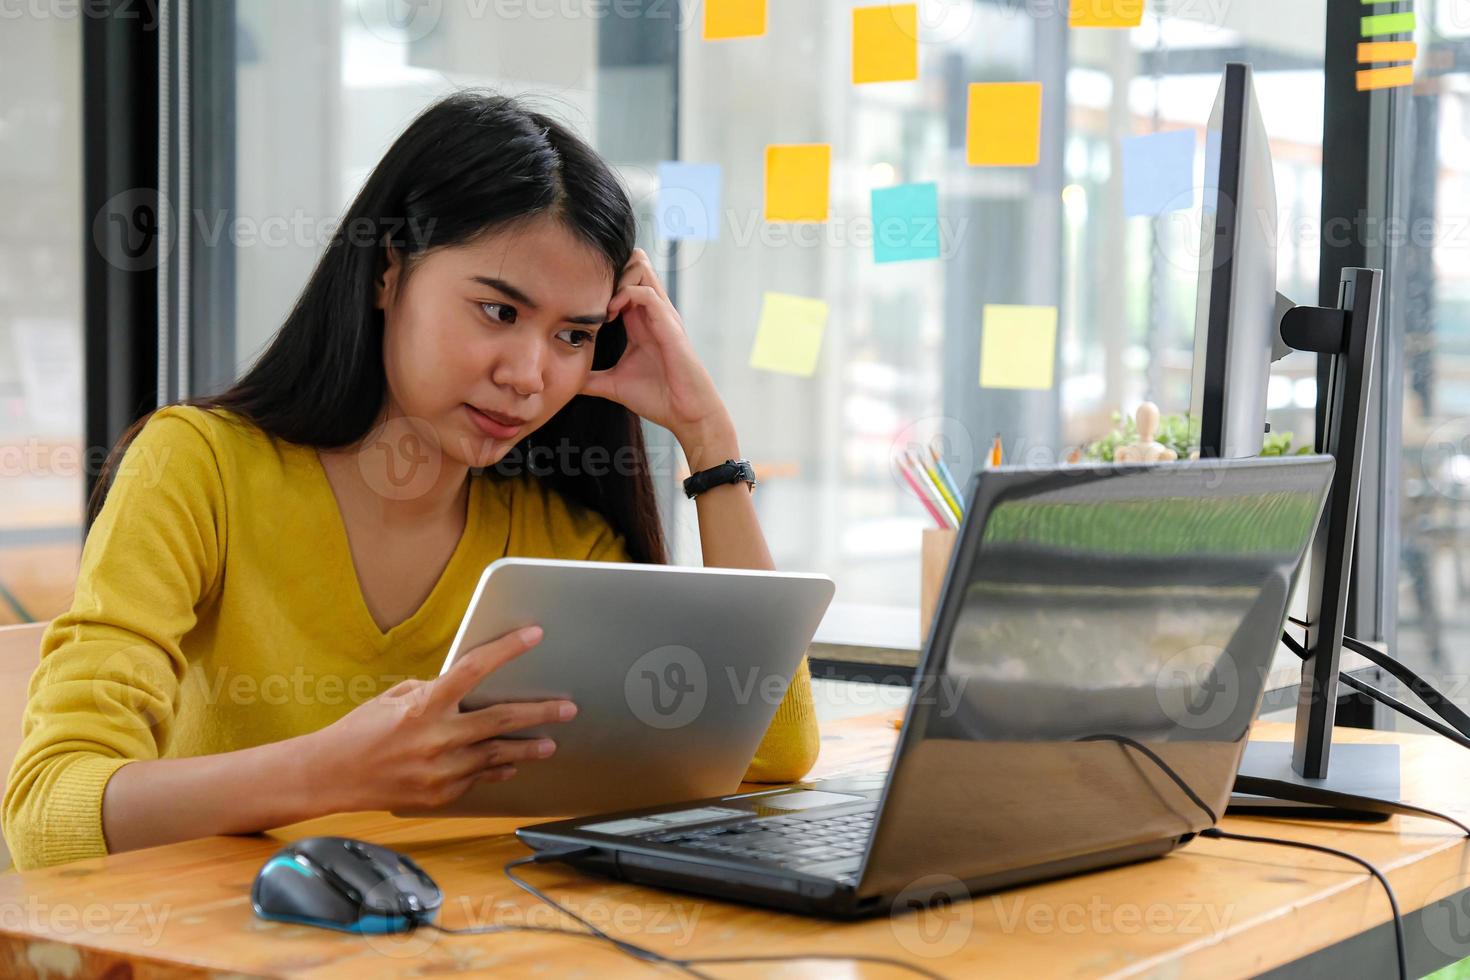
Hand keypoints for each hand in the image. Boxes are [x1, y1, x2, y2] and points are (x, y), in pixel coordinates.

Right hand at [307, 625, 576, 811]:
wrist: (329, 776)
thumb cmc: (359, 731)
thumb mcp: (392, 698)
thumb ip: (432, 691)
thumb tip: (466, 688)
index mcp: (423, 706)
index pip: (473, 669)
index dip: (507, 650)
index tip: (534, 635)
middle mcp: (436, 738)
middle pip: (500, 721)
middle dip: (539, 713)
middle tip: (567, 708)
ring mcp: (440, 771)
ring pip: (496, 756)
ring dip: (527, 749)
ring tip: (550, 743)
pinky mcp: (440, 795)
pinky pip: (477, 778)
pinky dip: (494, 768)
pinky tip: (510, 763)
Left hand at [579, 248, 730, 442]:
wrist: (686, 414)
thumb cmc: (658, 398)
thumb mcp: (613, 385)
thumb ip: (591, 379)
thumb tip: (565, 383)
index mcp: (640, 322)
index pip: (623, 281)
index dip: (602, 283)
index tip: (583, 302)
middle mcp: (652, 312)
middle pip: (635, 263)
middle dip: (610, 271)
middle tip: (592, 296)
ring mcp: (662, 315)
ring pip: (642, 268)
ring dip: (618, 279)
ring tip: (602, 305)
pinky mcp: (669, 324)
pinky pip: (647, 293)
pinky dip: (626, 295)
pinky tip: (611, 314)